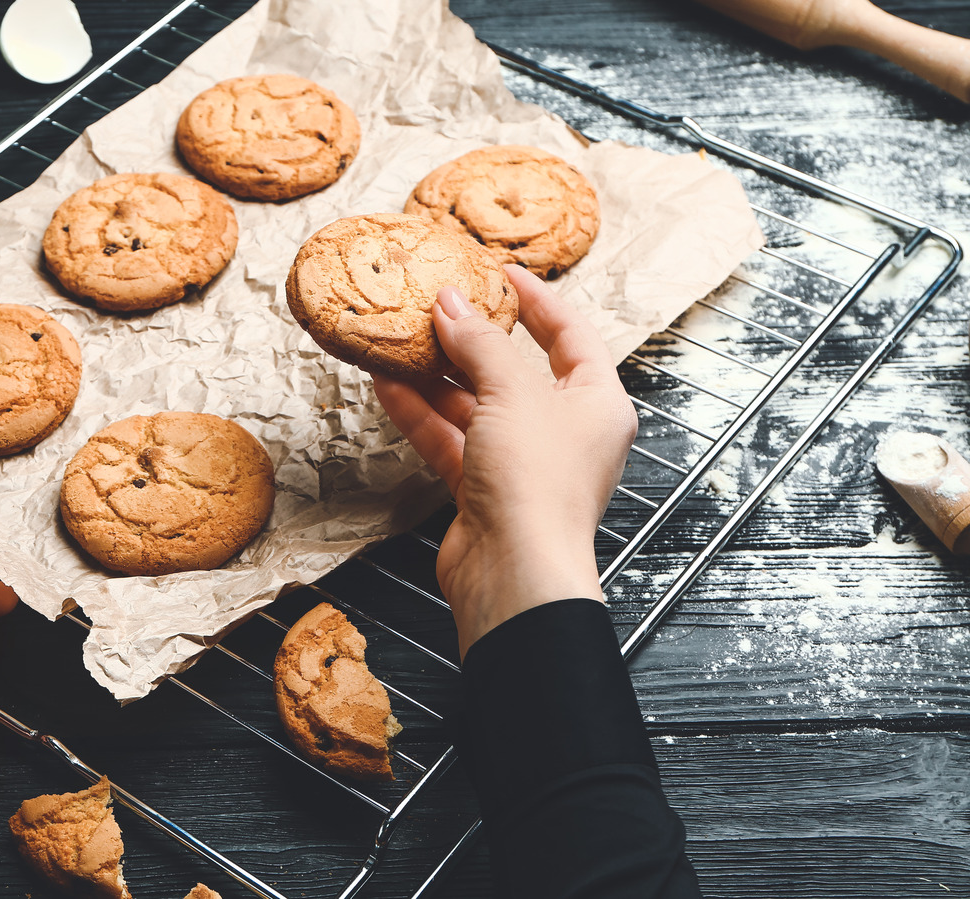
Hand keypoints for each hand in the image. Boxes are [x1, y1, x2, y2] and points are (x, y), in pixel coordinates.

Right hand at [373, 266, 635, 659]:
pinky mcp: (483, 489)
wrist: (513, 573)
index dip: (537, 301)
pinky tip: (389, 385)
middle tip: (438, 306)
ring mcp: (522, 462)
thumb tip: (453, 304)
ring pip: (475, 406)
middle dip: (472, 339)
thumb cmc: (537, 486)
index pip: (571, 335)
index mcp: (598, 404)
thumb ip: (480, 344)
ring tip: (400, 341)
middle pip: (516, 370)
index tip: (501, 274)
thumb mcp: (512, 394)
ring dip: (436, 376)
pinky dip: (421, 413)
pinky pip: (449, 439)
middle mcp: (565, 432)